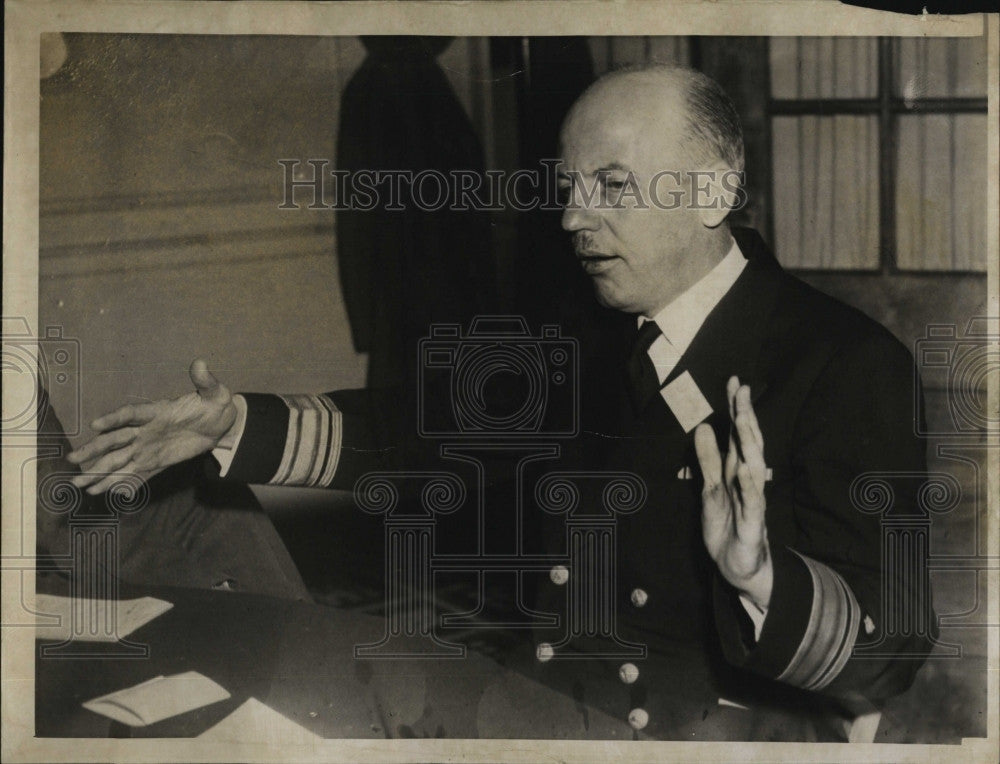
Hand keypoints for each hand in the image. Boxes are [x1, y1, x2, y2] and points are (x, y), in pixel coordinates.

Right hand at [67, 359, 236, 493]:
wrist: (222, 424)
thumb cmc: (216, 404)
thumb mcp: (216, 392)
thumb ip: (205, 381)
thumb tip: (201, 363)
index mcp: (158, 411)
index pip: (131, 414)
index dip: (114, 419)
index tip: (95, 425)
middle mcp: (147, 429)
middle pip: (116, 440)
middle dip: (94, 449)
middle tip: (73, 460)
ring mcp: (149, 446)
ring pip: (119, 459)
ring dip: (99, 471)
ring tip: (78, 484)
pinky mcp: (156, 461)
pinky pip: (135, 473)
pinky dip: (119, 482)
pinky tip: (101, 492)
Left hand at [694, 376, 772, 609]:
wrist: (738, 566)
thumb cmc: (727, 527)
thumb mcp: (710, 489)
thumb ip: (708, 460)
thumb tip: (703, 427)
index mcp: (737, 472)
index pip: (739, 434)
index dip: (737, 409)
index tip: (734, 382)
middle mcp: (748, 482)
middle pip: (748, 443)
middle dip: (745, 416)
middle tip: (742, 389)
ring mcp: (752, 501)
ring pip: (754, 467)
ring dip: (750, 443)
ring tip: (744, 418)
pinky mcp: (753, 524)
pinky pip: (752, 502)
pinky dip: (750, 486)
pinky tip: (747, 469)